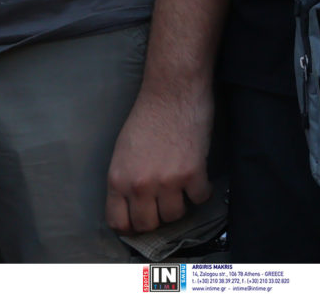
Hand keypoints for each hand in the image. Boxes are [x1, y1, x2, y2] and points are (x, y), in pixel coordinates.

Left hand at [106, 80, 210, 233]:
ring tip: (183, 191)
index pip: (119, 222)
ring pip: (174, 215)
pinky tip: (200, 180)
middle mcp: (139, 185)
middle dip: (157, 218)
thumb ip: (125, 179)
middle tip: (165, 205)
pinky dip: (202, 192)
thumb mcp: (123, 152)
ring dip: (180, 205)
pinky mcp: (193, 172)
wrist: (172, 92)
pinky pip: (199, 198)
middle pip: (147, 224)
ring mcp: (167, 181)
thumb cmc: (147, 117)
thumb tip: (133, 202)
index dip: (131, 225)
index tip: (142, 219)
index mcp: (117, 180)